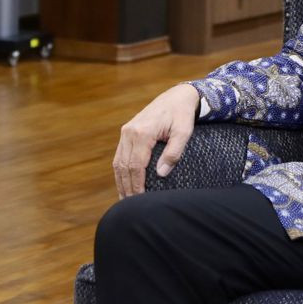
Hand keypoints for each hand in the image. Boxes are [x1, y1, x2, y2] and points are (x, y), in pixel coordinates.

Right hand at [112, 83, 202, 198]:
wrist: (176, 97)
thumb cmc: (182, 115)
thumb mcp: (184, 133)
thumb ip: (173, 153)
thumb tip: (161, 174)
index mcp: (142, 132)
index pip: (136, 165)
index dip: (137, 185)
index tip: (140, 201)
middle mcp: (129, 132)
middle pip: (124, 166)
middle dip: (126, 187)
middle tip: (131, 207)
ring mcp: (126, 132)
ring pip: (118, 162)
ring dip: (121, 181)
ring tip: (125, 199)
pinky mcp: (126, 132)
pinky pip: (120, 155)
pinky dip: (121, 171)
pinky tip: (125, 183)